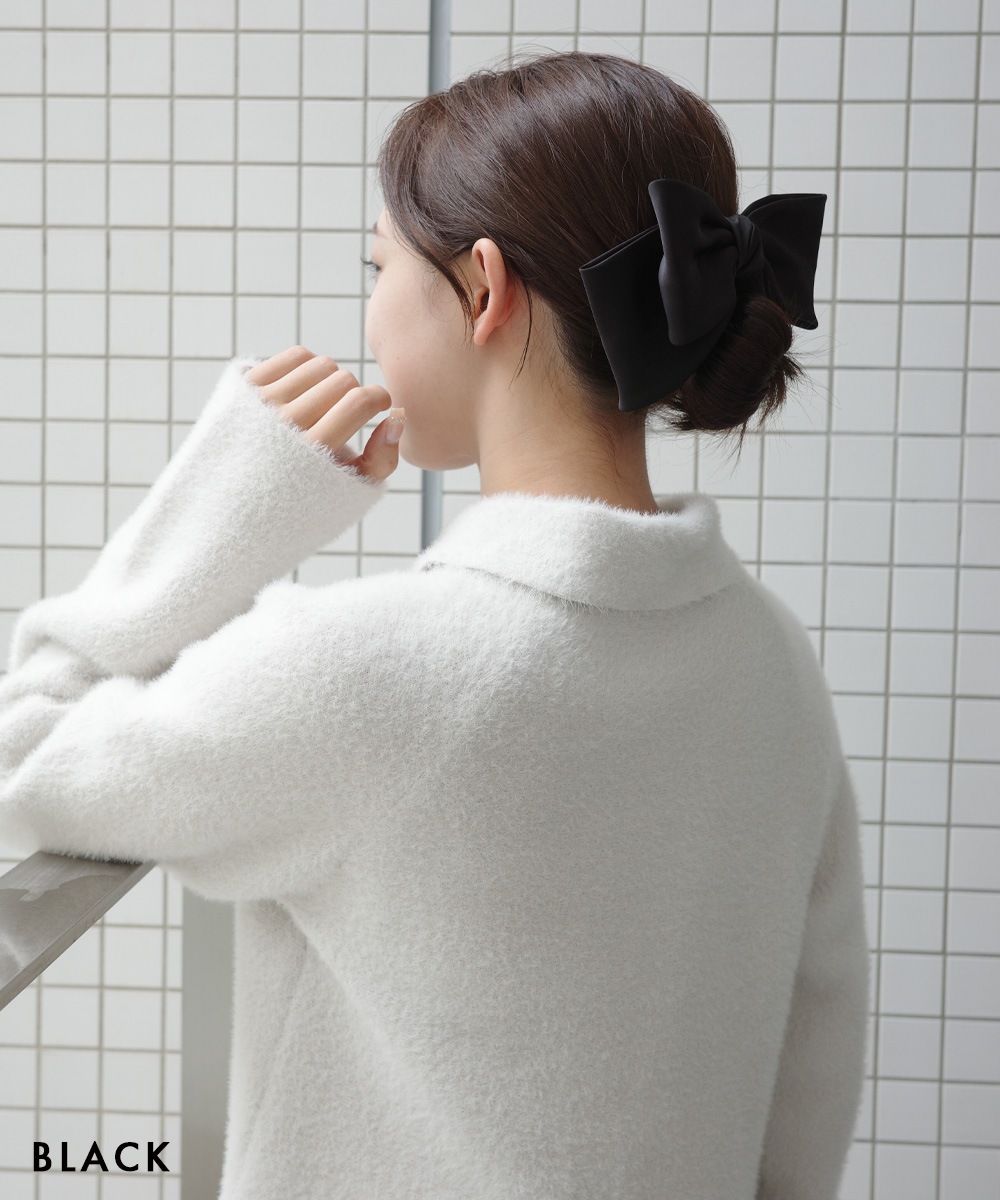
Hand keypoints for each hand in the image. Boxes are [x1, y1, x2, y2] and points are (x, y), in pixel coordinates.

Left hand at [244, 345, 403, 483]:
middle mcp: (284, 423)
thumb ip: (382, 460)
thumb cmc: (302, 499)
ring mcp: (261, 401)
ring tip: (327, 403)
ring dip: (332, 379)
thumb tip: (397, 419)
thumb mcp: (349, 494)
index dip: (380, 398)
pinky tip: (309, 389)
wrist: (237, 503)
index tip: (381, 405)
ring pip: (320, 364)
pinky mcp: (246, 385)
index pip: (359, 402)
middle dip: (354, 392)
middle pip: (342, 380)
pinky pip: (295, 356)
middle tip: (348, 413)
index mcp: (312, 451)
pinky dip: (309, 366)